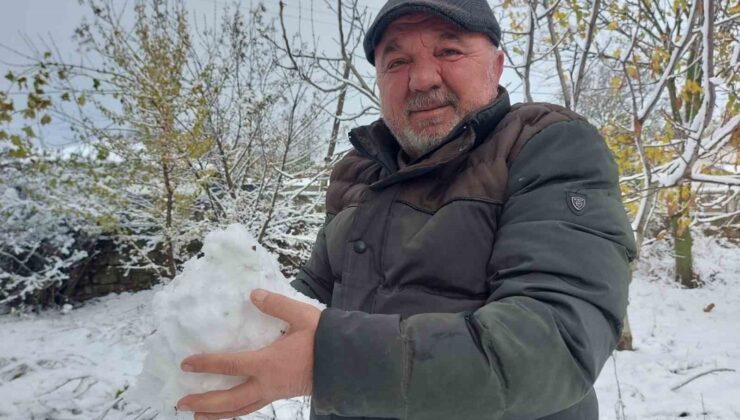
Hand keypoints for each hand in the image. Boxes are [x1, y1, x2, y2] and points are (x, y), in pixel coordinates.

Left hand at [176, 288, 321, 419]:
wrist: (347, 362)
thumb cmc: (324, 339)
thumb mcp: (301, 316)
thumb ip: (276, 305)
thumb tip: (253, 295)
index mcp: (268, 363)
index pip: (229, 365)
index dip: (205, 364)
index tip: (185, 364)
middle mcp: (266, 384)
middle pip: (228, 400)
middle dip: (203, 402)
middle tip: (180, 402)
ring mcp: (274, 393)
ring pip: (240, 410)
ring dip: (216, 414)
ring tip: (197, 416)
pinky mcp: (281, 395)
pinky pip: (253, 407)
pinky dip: (237, 411)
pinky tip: (230, 409)